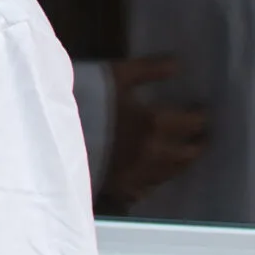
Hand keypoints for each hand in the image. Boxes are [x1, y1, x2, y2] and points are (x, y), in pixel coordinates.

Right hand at [96, 57, 208, 213]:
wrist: (53, 136)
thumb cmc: (86, 99)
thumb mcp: (117, 75)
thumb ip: (150, 70)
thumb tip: (179, 64)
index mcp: (156, 124)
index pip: (193, 122)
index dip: (200, 115)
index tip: (202, 110)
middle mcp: (155, 154)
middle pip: (188, 154)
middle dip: (197, 143)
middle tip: (199, 136)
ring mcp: (138, 176)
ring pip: (170, 174)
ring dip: (179, 163)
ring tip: (179, 155)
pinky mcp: (120, 190)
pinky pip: (146, 189)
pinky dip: (152, 180)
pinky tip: (149, 177)